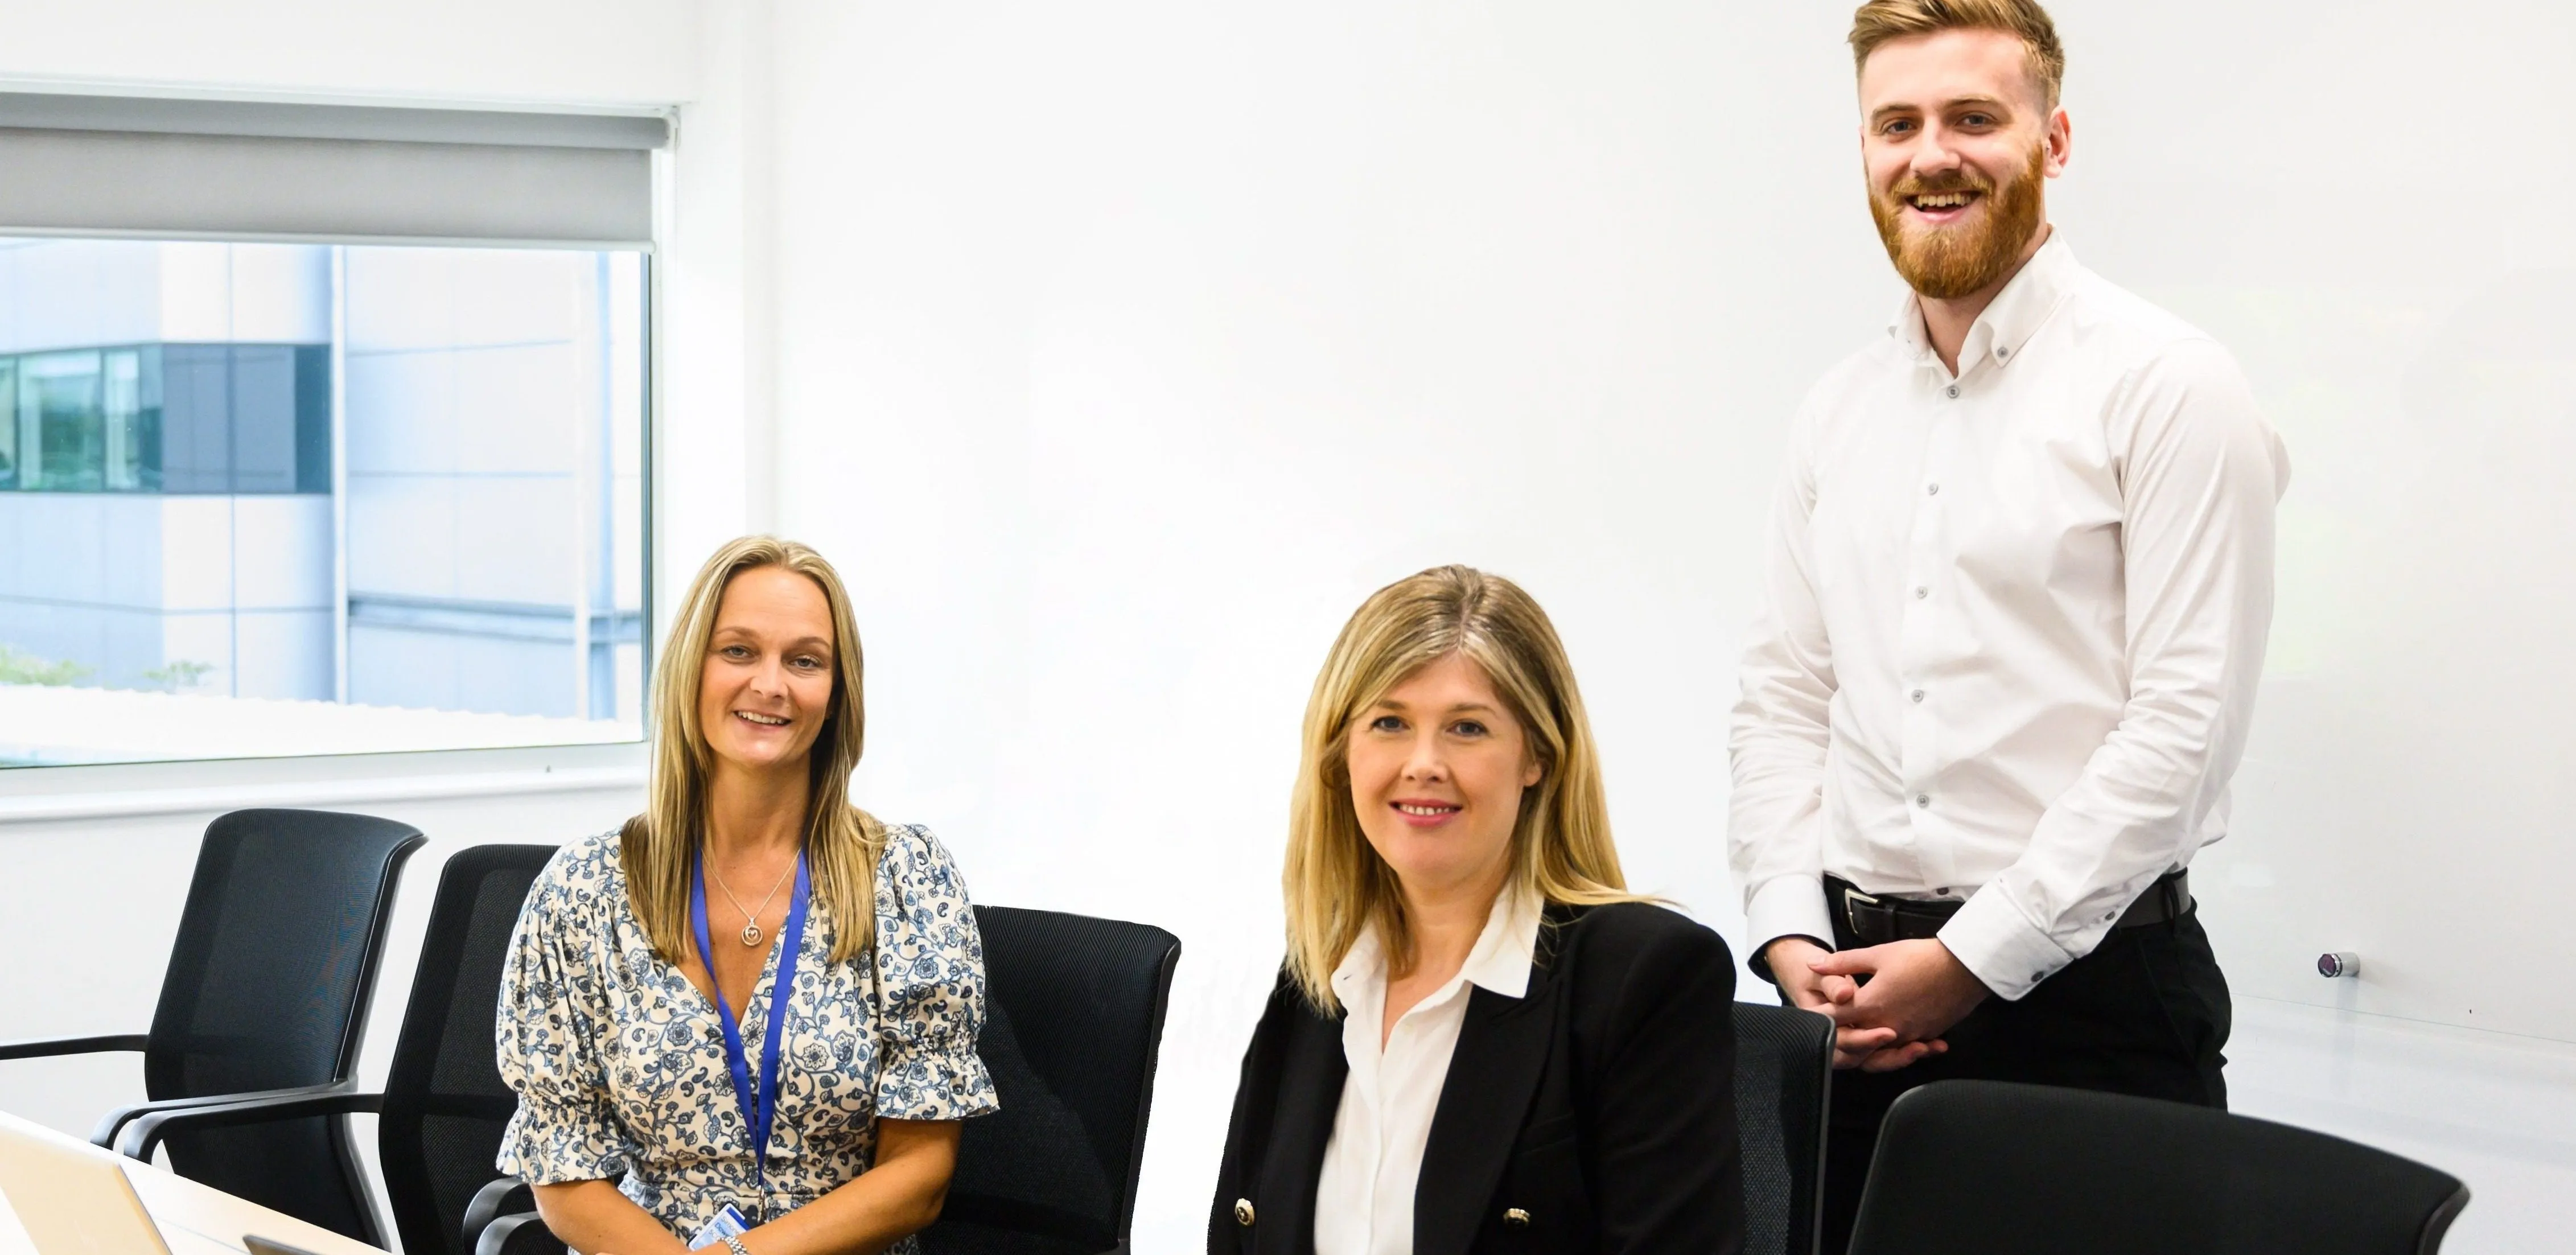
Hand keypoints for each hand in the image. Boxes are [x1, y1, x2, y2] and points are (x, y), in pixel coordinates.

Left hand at [1763, 936, 1940, 1069]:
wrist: (1963, 967)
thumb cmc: (1922, 958)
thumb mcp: (1878, 954)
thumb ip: (1843, 963)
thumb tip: (1815, 965)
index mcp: (1871, 1006)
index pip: (1835, 1018)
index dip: (1821, 1015)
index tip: (1813, 1012)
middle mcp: (1887, 1026)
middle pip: (1854, 1040)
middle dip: (1842, 1034)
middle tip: (1835, 1026)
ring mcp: (1908, 1035)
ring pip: (1879, 1050)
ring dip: (1868, 1044)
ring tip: (1861, 1034)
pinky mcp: (1925, 1036)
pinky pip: (1903, 1048)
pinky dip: (1895, 1045)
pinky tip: (1892, 1036)